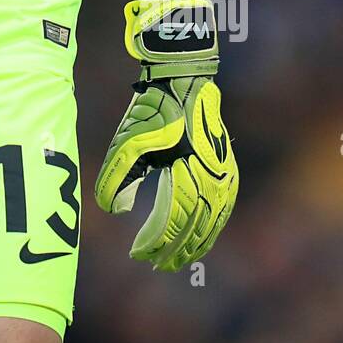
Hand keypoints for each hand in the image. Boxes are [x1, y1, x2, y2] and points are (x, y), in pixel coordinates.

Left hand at [94, 0, 237, 271]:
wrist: (183, 78)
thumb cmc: (152, 109)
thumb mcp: (128, 141)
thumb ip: (117, 177)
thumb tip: (114, 210)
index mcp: (187, 173)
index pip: (174, 222)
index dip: (158, 243)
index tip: (140, 256)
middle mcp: (211, 178)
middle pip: (197, 227)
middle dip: (178, 250)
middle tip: (160, 265)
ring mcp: (224, 172)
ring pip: (214, 220)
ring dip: (198, 242)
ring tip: (182, 258)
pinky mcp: (228, 166)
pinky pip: (224, 206)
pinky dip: (213, 225)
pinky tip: (204, 233)